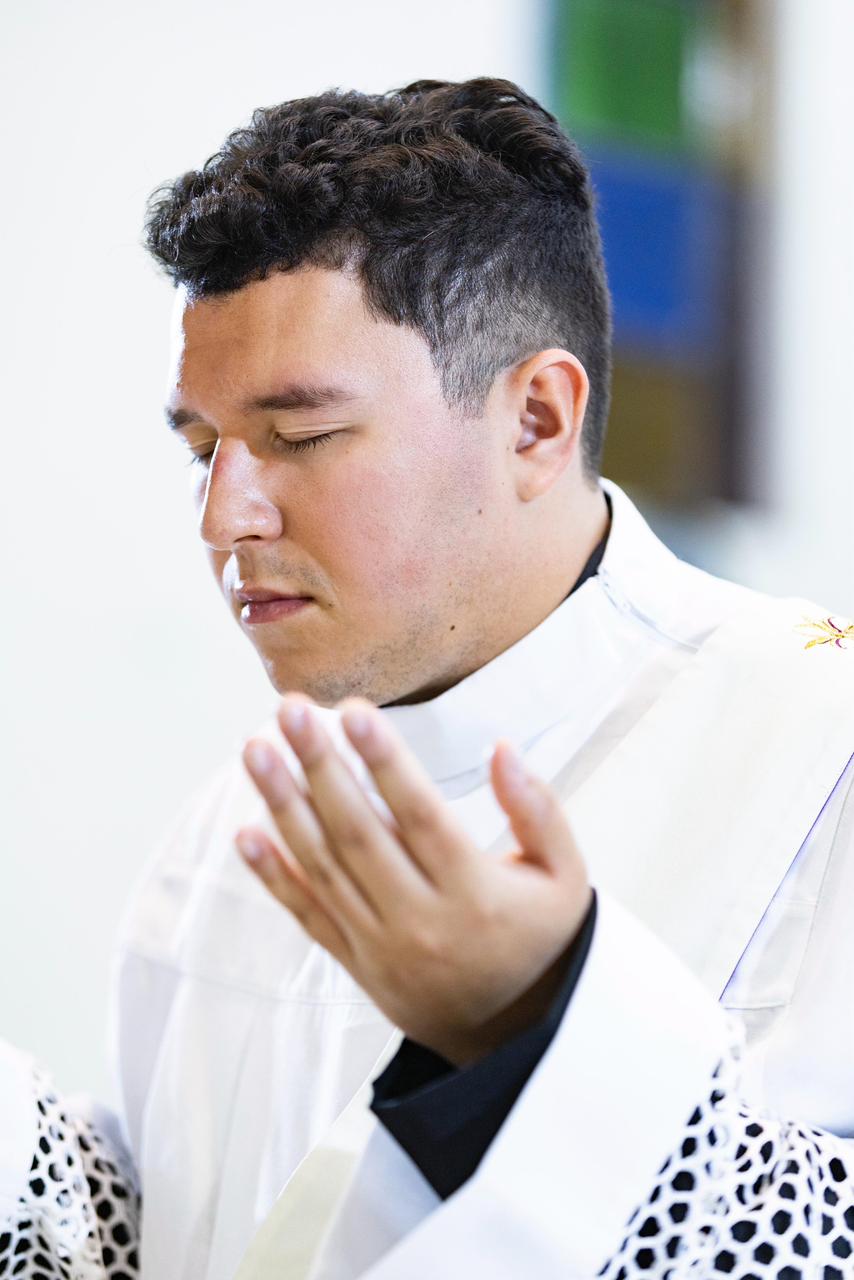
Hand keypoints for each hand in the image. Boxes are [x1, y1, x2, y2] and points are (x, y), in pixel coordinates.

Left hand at [236, 695, 591, 1064]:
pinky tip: (246, 833)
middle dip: (320, 766)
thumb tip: (502, 749)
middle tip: (290, 711)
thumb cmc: (539, 938)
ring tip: (256, 750)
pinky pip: (308, 917)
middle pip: (359, 835)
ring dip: (283, 805)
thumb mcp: (564, 876)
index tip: (355, 712)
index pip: (421, 817)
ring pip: (324, 869)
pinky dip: (274, 876)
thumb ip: (538, 809)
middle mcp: (422, 921)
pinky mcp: (357, 964)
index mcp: (476, 894)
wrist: (516, 1034)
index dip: (385, 762)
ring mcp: (382, 947)